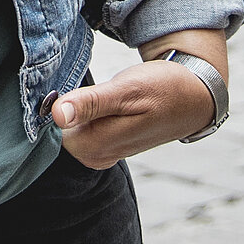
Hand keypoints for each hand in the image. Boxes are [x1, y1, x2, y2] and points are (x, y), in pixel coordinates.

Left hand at [50, 30, 227, 167]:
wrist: (193, 99)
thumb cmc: (163, 88)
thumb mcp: (128, 89)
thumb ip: (91, 103)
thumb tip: (57, 114)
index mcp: (98, 145)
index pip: (50, 130)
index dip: (56, 104)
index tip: (73, 87)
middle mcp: (96, 157)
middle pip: (57, 132)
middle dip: (66, 108)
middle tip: (92, 87)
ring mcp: (102, 154)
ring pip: (69, 131)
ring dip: (77, 110)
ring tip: (103, 95)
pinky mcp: (106, 147)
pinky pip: (80, 132)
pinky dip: (84, 116)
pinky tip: (102, 104)